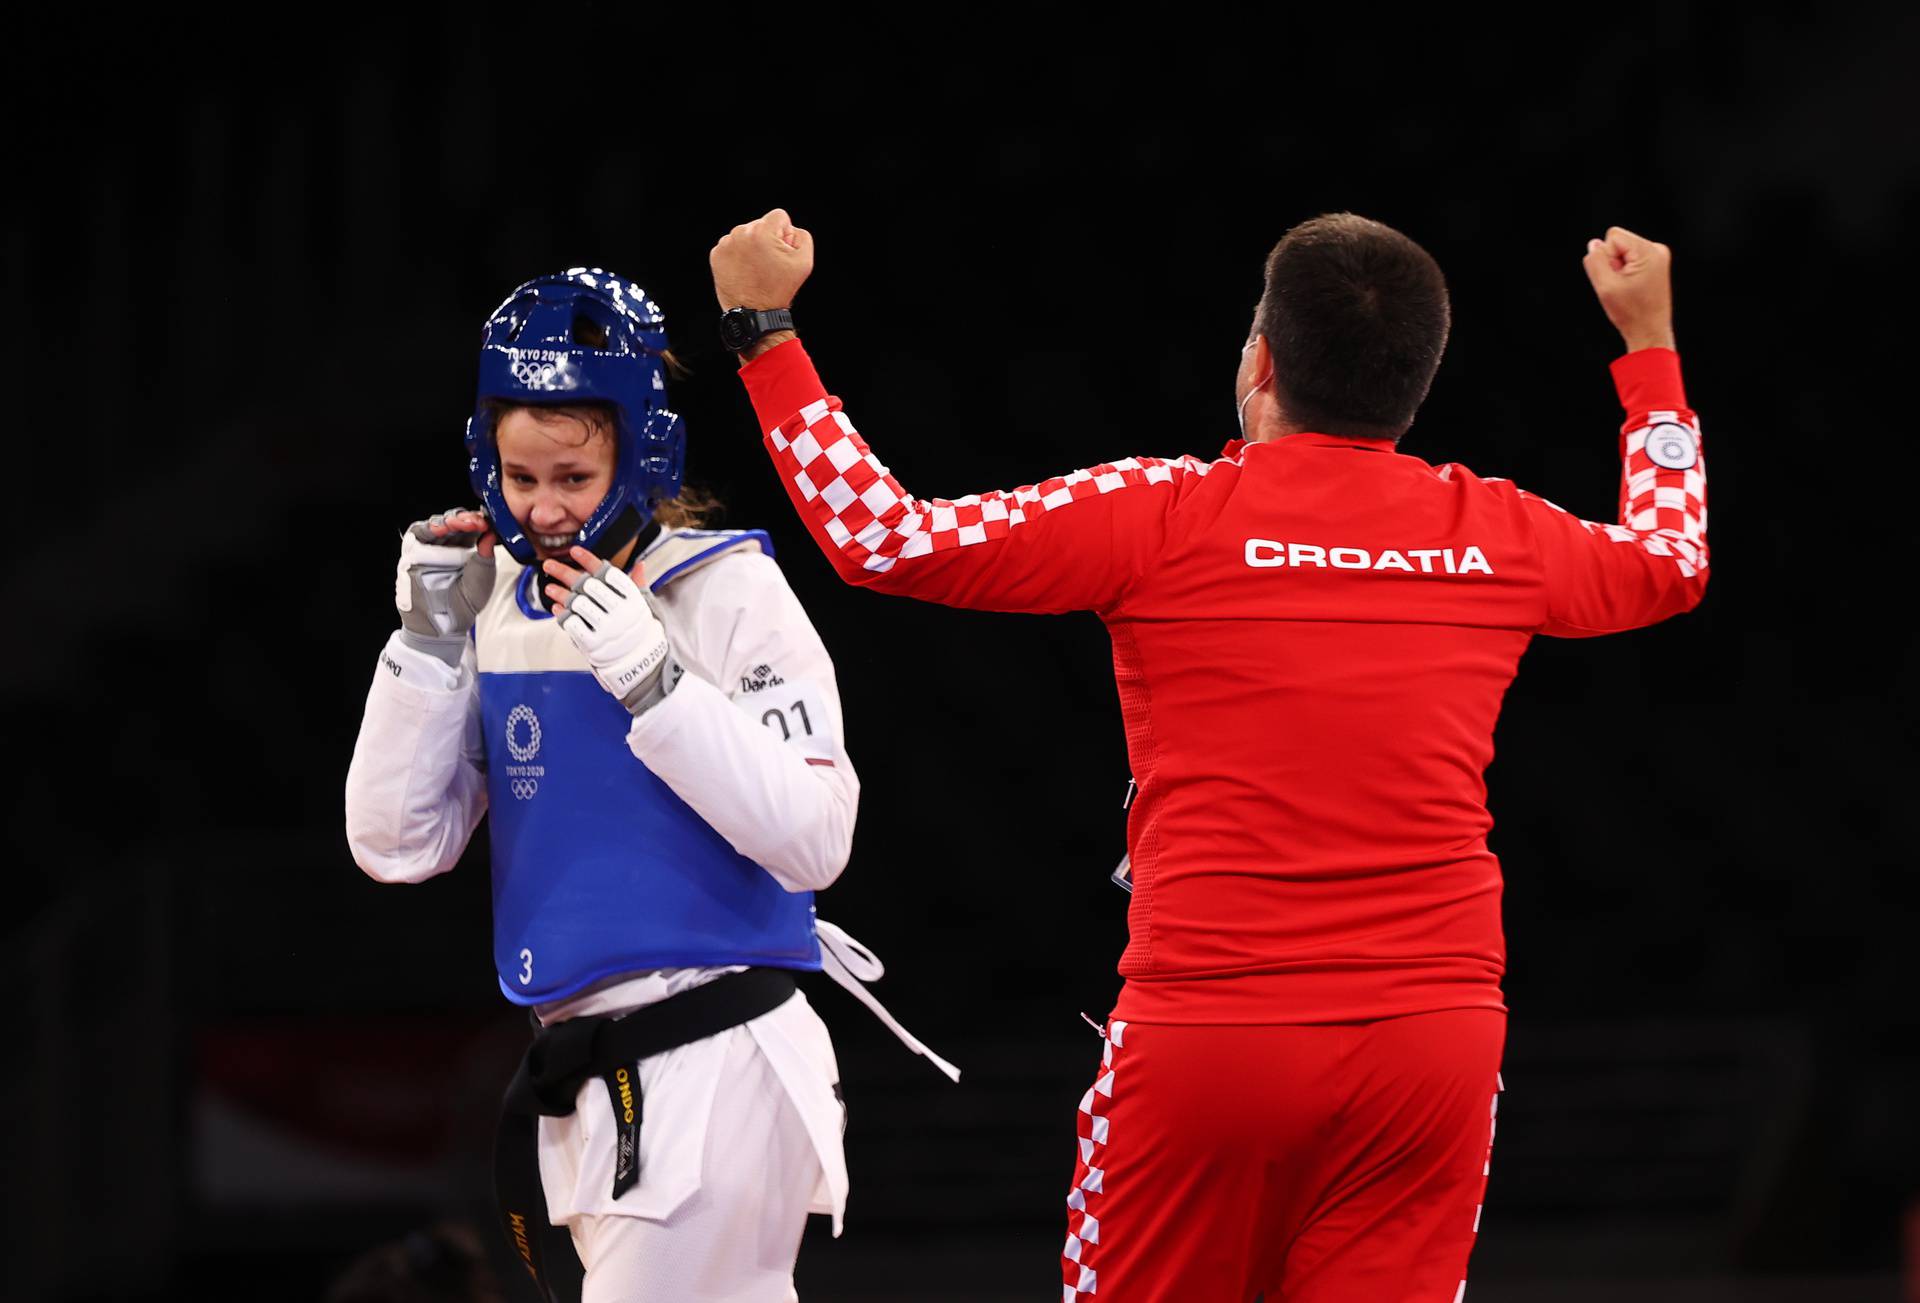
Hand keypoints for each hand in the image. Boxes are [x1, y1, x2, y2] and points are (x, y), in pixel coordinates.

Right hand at [395, 508, 496, 661]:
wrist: (443, 623)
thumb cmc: (464, 603)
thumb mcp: (482, 578)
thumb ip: (486, 556)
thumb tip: (491, 533)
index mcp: (468, 548)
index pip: (472, 527)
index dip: (478, 522)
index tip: (485, 524)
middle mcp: (449, 544)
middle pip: (455, 523)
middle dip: (464, 519)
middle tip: (473, 522)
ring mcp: (431, 547)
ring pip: (437, 525)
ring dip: (447, 521)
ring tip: (456, 524)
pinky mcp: (414, 552)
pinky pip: (419, 534)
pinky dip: (427, 528)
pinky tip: (438, 528)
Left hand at [542, 545, 675, 713]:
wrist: (641, 665)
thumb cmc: (639, 631)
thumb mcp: (643, 607)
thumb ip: (638, 586)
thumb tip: (639, 565)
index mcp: (633, 599)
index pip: (609, 573)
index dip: (589, 560)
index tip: (574, 550)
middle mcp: (620, 611)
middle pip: (588, 585)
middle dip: (565, 573)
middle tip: (550, 565)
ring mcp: (606, 628)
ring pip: (577, 604)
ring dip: (560, 594)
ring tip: (549, 588)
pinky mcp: (594, 644)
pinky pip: (573, 625)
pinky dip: (563, 615)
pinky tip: (557, 608)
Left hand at [710, 207, 812, 312]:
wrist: (755, 314)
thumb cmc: (779, 290)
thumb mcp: (804, 262)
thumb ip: (802, 236)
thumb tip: (789, 229)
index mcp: (761, 232)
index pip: (779, 217)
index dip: (785, 234)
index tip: (782, 252)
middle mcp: (740, 233)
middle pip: (760, 224)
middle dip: (767, 240)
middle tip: (769, 264)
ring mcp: (726, 244)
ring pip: (745, 235)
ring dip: (752, 247)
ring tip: (756, 269)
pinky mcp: (716, 255)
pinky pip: (732, 246)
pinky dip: (739, 256)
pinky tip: (745, 271)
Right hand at [1583, 226, 1675, 352]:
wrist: (1649, 331)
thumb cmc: (1631, 313)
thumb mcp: (1605, 287)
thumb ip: (1595, 261)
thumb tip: (1594, 244)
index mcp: (1649, 252)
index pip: (1613, 236)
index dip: (1606, 257)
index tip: (1615, 278)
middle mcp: (1657, 250)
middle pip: (1618, 242)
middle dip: (1612, 262)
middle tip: (1620, 285)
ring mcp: (1658, 256)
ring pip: (1622, 251)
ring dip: (1617, 269)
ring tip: (1626, 288)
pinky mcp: (1654, 264)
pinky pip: (1629, 259)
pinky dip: (1624, 273)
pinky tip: (1630, 288)